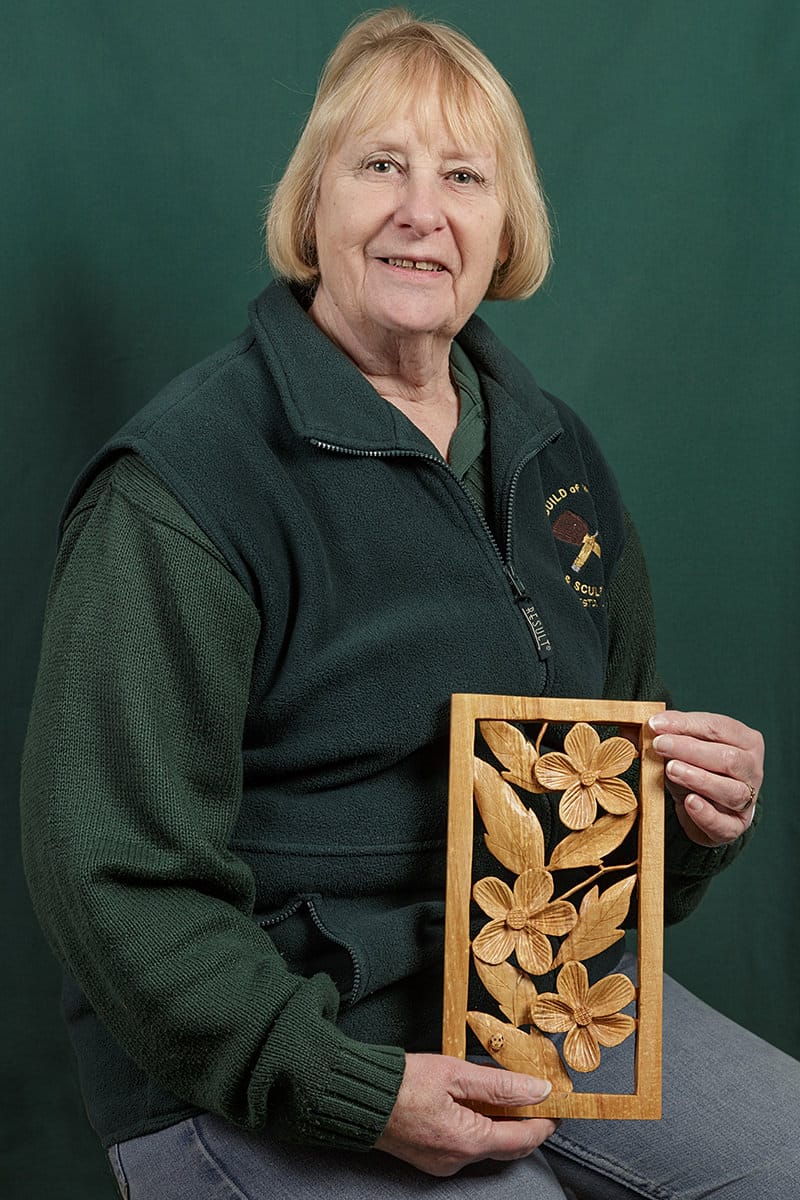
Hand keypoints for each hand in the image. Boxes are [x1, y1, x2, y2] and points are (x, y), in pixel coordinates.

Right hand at [375, 1053, 555, 1176]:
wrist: (357, 1098)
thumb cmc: (401, 1084)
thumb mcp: (455, 1073)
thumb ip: (500, 1084)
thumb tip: (537, 1090)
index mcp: (467, 1141)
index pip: (523, 1139)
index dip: (545, 1123)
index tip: (559, 1105)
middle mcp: (457, 1160)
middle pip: (507, 1146)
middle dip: (527, 1124)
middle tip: (538, 1097)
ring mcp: (443, 1163)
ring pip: (487, 1145)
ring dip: (502, 1122)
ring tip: (507, 1092)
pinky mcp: (431, 1158)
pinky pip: (467, 1144)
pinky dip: (480, 1126)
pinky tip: (476, 1103)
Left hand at [650, 710, 763, 846]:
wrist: (705, 807)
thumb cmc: (697, 769)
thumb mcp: (684, 747)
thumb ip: (669, 733)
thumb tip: (648, 725)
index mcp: (745, 741)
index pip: (719, 727)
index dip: (686, 724)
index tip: (656, 724)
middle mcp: (752, 769)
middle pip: (728, 758)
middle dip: (690, 749)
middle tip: (660, 745)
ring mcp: (748, 800)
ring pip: (731, 790)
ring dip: (699, 779)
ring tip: (671, 770)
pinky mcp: (736, 826)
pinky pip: (724, 823)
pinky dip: (706, 813)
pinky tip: (690, 802)